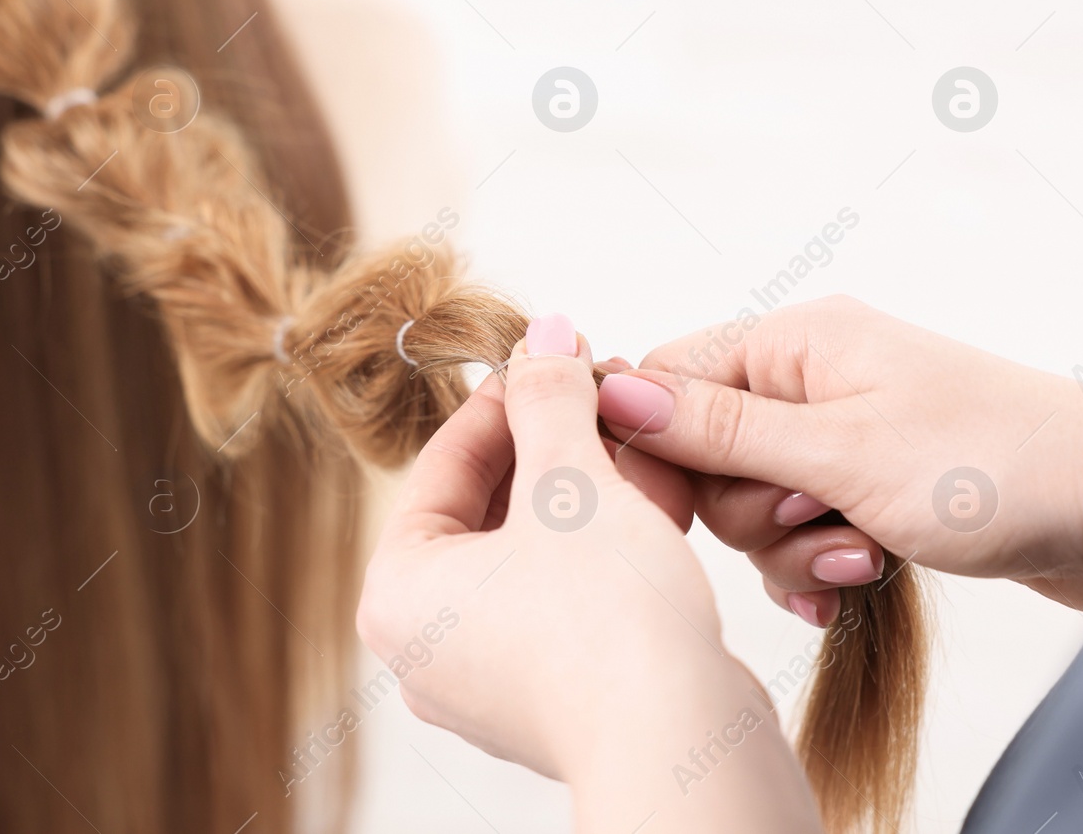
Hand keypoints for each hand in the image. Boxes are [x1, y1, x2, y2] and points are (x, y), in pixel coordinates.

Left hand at [356, 314, 820, 833]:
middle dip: (554, 446)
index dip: (505, 399)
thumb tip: (544, 336)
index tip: (551, 359)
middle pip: (488, 509)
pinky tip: (657, 501)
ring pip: (534, 554)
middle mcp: (429, 646)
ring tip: (639, 439)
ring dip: (589, 491)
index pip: (444, 465)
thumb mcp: (573, 482)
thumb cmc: (609, 623)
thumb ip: (550, 400)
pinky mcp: (555, 700)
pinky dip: (604, 549)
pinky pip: (567, 600)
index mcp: (399, 592)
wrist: (683, 748)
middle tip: (600, 393)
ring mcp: (490, 680)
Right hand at [596, 296, 1082, 622]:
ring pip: (752, 506)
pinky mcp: (866, 486)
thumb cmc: (1000, 465)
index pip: (667, 382)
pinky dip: (819, 565)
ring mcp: (841, 435)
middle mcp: (810, 380)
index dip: (656, 451)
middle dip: (750, 512)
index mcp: (796, 342)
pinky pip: (800, 532)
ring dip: (796, 548)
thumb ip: (719, 430)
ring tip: (864, 554)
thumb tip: (611, 393)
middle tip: (818, 520)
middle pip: (706, 455)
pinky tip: (858, 581)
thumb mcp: (841, 453)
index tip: (672, 512)